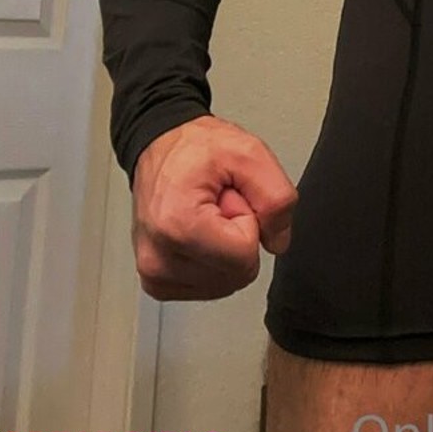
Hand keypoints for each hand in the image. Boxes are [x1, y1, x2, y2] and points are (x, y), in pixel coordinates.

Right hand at [131, 114, 297, 300]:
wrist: (161, 145)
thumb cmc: (195, 147)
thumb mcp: (249, 152)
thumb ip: (277, 197)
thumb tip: (278, 241)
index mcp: (178, 226)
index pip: (245, 256)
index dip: (249, 221)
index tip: (230, 197)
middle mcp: (158, 259)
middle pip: (236, 274)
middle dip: (238, 236)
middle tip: (219, 202)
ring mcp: (154, 275)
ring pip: (226, 283)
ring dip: (226, 247)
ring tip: (208, 212)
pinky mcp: (157, 282)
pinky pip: (209, 286)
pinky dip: (213, 260)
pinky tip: (200, 230)